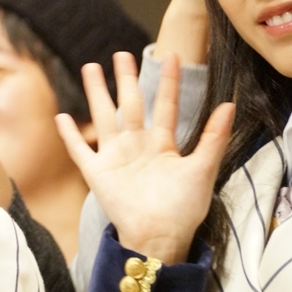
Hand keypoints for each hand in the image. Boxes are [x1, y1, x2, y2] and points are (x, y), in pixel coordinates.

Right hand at [55, 52, 233, 263]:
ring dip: (97, 93)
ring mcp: (115, 157)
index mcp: (162, 145)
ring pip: (103, 117)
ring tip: (90, 68)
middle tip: (120, 55)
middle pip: (129, 105)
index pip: (166, 106)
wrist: (158, 236)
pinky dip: (70, 135)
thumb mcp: (203, 170)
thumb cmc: (183, 208)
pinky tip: (62, 117)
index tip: (169, 55)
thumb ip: (213, 137)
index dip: (168, 82)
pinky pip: (80, 150)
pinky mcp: (97, 172)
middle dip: (125, 79)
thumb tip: (228, 105)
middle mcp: (137, 146)